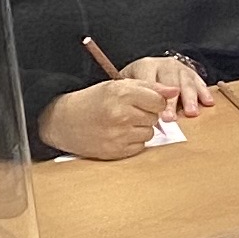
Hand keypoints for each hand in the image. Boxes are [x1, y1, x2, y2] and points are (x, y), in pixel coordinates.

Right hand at [37, 79, 180, 160]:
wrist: (63, 121)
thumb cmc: (93, 100)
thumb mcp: (117, 85)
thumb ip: (149, 86)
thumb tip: (175, 90)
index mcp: (122, 94)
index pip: (159, 101)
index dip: (153, 100)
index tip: (142, 101)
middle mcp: (121, 115)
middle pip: (155, 117)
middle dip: (145, 114)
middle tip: (126, 111)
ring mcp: (119, 135)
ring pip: (150, 132)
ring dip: (140, 128)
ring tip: (121, 123)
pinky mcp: (116, 151)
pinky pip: (140, 146)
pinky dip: (133, 141)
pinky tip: (118, 134)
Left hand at [123, 54, 206, 112]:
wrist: (147, 68)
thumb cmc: (136, 82)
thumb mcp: (129, 85)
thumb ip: (134, 96)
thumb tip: (138, 115)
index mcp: (145, 66)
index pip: (151, 83)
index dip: (155, 100)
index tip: (158, 116)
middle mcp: (164, 64)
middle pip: (170, 84)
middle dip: (171, 103)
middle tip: (172, 118)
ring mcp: (180, 67)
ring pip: (186, 82)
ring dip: (190, 99)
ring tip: (192, 113)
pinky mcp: (191, 72)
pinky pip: (199, 82)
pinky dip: (204, 92)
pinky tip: (208, 102)